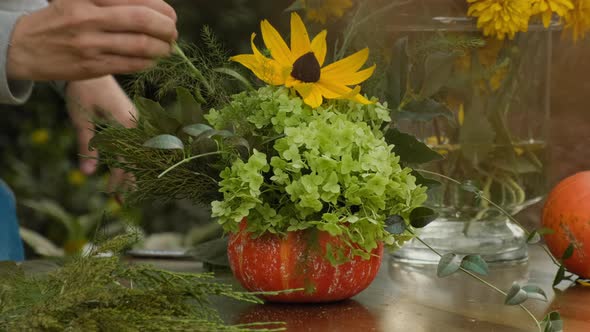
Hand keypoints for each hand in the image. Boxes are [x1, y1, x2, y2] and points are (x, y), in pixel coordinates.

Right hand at [7, 0, 177, 80]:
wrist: (24, 46)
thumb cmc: (61, 19)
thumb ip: (113, 1)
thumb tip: (153, 7)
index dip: (161, 7)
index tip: (170, 15)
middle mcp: (87, 17)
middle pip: (142, 20)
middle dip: (166, 28)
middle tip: (173, 33)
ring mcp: (89, 44)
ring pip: (139, 45)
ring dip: (161, 48)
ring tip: (167, 48)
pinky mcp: (90, 66)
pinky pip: (130, 64)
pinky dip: (147, 62)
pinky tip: (152, 59)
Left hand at [65, 76, 134, 192]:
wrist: (92, 69)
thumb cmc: (84, 91)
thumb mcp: (81, 120)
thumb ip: (86, 146)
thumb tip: (88, 173)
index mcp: (127, 125)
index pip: (125, 160)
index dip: (119, 180)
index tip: (112, 195)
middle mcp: (137, 125)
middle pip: (138, 160)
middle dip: (130, 181)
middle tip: (122, 201)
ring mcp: (136, 122)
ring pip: (139, 153)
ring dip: (131, 171)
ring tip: (126, 189)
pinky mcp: (133, 120)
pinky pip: (136, 144)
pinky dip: (132, 158)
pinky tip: (127, 168)